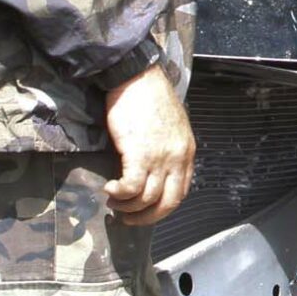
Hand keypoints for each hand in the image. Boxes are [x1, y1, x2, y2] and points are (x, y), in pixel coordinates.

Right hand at [101, 68, 195, 226]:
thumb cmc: (149, 99)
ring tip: (113, 200)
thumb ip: (167, 151)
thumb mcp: (170, 128)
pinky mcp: (139, 154)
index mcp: (187, 152)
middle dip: (146, 218)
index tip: (145, 210)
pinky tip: (109, 188)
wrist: (137, 77)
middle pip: (168, 203)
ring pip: (147, 199)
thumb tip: (154, 172)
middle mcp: (178, 158)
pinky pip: (131, 188)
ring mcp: (160, 157)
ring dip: (127, 207)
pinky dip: (119, 194)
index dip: (162, 207)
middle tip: (127, 218)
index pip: (181, 192)